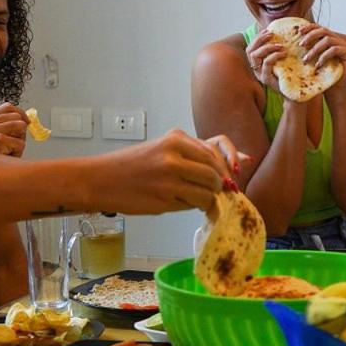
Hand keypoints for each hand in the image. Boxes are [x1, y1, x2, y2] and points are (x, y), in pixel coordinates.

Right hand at [0, 102, 27, 156]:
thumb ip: (7, 127)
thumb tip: (27, 121)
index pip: (8, 107)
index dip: (21, 113)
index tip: (27, 122)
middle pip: (17, 116)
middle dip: (20, 131)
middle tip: (12, 145)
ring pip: (21, 127)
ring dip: (19, 142)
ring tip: (8, 152)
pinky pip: (20, 143)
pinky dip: (17, 152)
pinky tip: (5, 157)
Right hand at [87, 129, 241, 212]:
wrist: (101, 179)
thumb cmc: (133, 166)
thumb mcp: (165, 149)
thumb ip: (199, 154)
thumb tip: (244, 161)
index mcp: (176, 138)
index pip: (217, 151)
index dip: (227, 167)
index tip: (229, 176)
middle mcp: (175, 154)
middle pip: (216, 174)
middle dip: (219, 186)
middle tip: (210, 192)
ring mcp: (170, 176)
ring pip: (209, 191)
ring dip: (207, 199)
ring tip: (192, 198)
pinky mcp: (164, 197)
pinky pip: (194, 204)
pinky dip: (192, 206)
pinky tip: (178, 202)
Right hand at [244, 29, 285, 91]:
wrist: (295, 92)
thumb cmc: (290, 74)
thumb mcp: (283, 59)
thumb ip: (278, 49)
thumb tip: (282, 32)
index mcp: (257, 63)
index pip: (250, 48)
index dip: (257, 38)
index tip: (268, 30)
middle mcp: (256, 69)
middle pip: (249, 50)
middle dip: (259, 39)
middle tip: (272, 34)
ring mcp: (260, 74)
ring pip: (255, 56)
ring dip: (267, 47)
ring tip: (281, 45)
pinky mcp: (266, 79)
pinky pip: (266, 64)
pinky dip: (274, 56)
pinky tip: (284, 53)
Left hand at [298, 24, 345, 97]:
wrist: (335, 90)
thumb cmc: (321, 76)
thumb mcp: (311, 60)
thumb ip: (307, 49)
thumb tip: (293, 40)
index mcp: (330, 39)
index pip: (319, 28)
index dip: (309, 27)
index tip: (297, 31)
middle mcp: (338, 40)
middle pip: (323, 30)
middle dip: (310, 36)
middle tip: (300, 45)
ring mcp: (345, 46)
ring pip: (328, 40)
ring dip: (314, 49)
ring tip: (306, 60)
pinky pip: (334, 50)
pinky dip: (324, 56)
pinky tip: (318, 65)